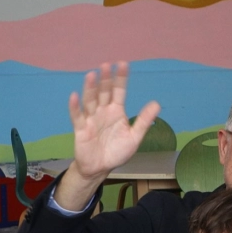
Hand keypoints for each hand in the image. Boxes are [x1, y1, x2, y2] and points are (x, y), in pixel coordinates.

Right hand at [67, 61, 160, 181]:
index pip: (119, 91)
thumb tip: (157, 103)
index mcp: (116, 111)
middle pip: (103, 92)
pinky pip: (77, 117)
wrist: (101, 168)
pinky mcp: (81, 129)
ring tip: (92, 75)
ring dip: (90, 88)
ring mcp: (91, 119)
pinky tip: (75, 96)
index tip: (123, 64)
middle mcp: (102, 111)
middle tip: (106, 65)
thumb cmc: (116, 151)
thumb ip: (144, 121)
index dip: (120, 79)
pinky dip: (75, 107)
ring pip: (90, 101)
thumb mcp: (134, 137)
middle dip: (105, 79)